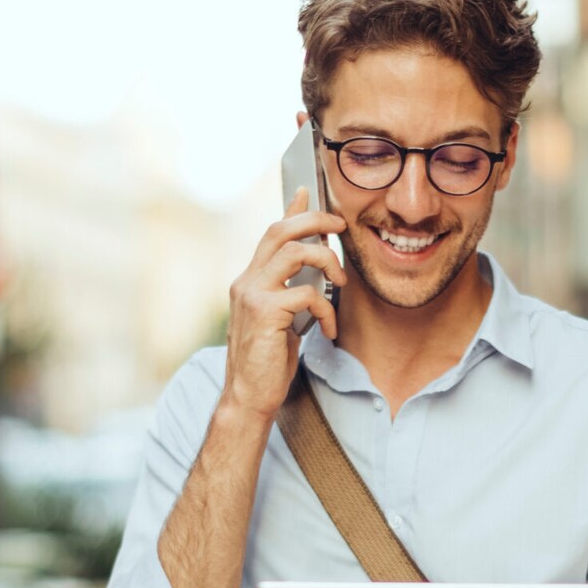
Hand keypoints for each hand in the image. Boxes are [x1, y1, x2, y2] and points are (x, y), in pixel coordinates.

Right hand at [221, 187, 346, 421]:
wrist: (248, 397)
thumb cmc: (266, 362)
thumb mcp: (281, 320)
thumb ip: (290, 292)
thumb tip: (312, 274)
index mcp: (249, 280)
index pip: (271, 233)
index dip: (291, 210)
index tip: (307, 191)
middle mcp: (246, 281)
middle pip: (281, 230)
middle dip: (315, 220)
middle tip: (341, 227)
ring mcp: (252, 294)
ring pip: (295, 252)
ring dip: (327, 261)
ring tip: (340, 283)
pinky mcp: (265, 312)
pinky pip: (308, 293)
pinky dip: (326, 309)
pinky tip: (328, 328)